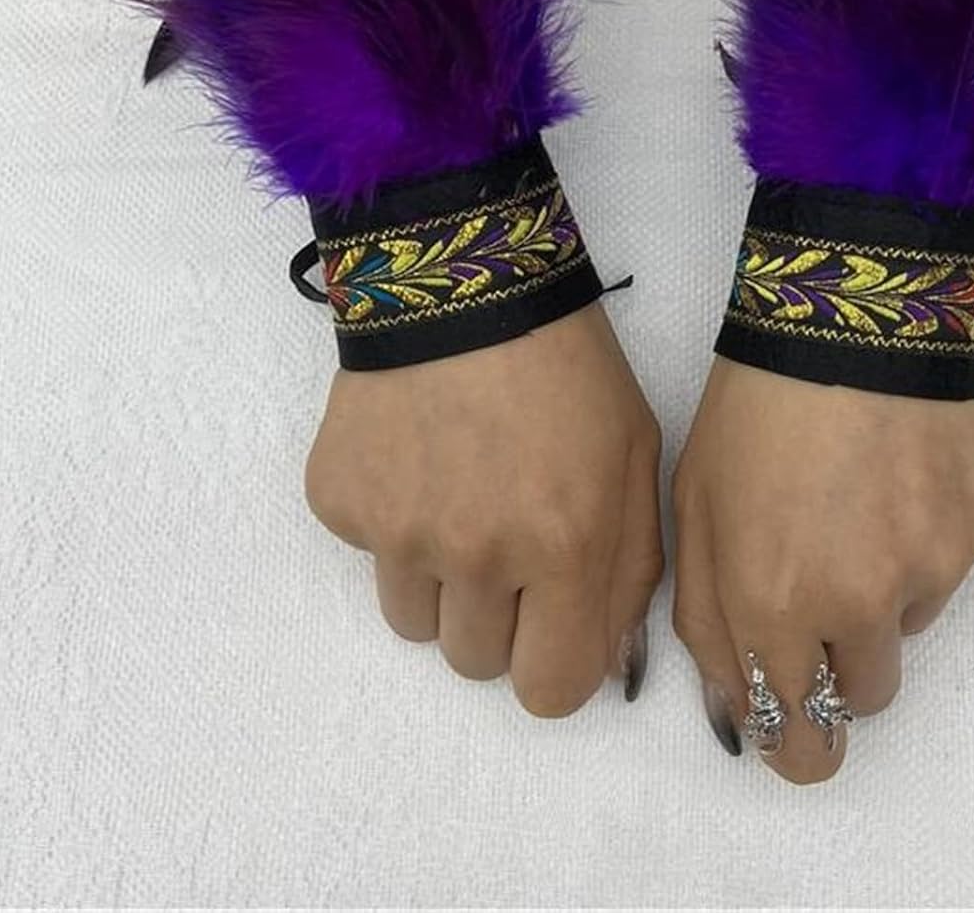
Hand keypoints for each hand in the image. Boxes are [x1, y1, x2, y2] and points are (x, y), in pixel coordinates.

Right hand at [303, 302, 663, 715]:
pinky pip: (369, 555)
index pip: (549, 692)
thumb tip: (605, 657)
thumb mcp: (633, 457)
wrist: (465, 280)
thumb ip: (629, 568)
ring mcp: (397, 532)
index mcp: (563, 546)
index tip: (554, 627)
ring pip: (414, 623)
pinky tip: (420, 456)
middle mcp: (475, 555)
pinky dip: (393, 522)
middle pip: (475, 666)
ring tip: (461, 495)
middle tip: (509, 543)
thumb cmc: (568, 364)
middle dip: (499, 621)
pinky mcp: (340, 501)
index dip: (556, 665)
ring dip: (441, 583)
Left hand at [672, 357, 973, 782]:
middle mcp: (865, 603)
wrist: (849, 311)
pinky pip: (963, 555)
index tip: (799, 733)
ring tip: (862, 490)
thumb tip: (740, 715)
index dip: (799, 745)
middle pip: (869, 695)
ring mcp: (940, 564)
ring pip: (916, 617)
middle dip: (843, 656)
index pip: (803, 743)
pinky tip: (908, 463)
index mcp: (778, 606)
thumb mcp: (696, 513)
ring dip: (890, 580)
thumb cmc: (752, 408)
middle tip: (826, 575)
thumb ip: (710, 626)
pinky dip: (938, 525)